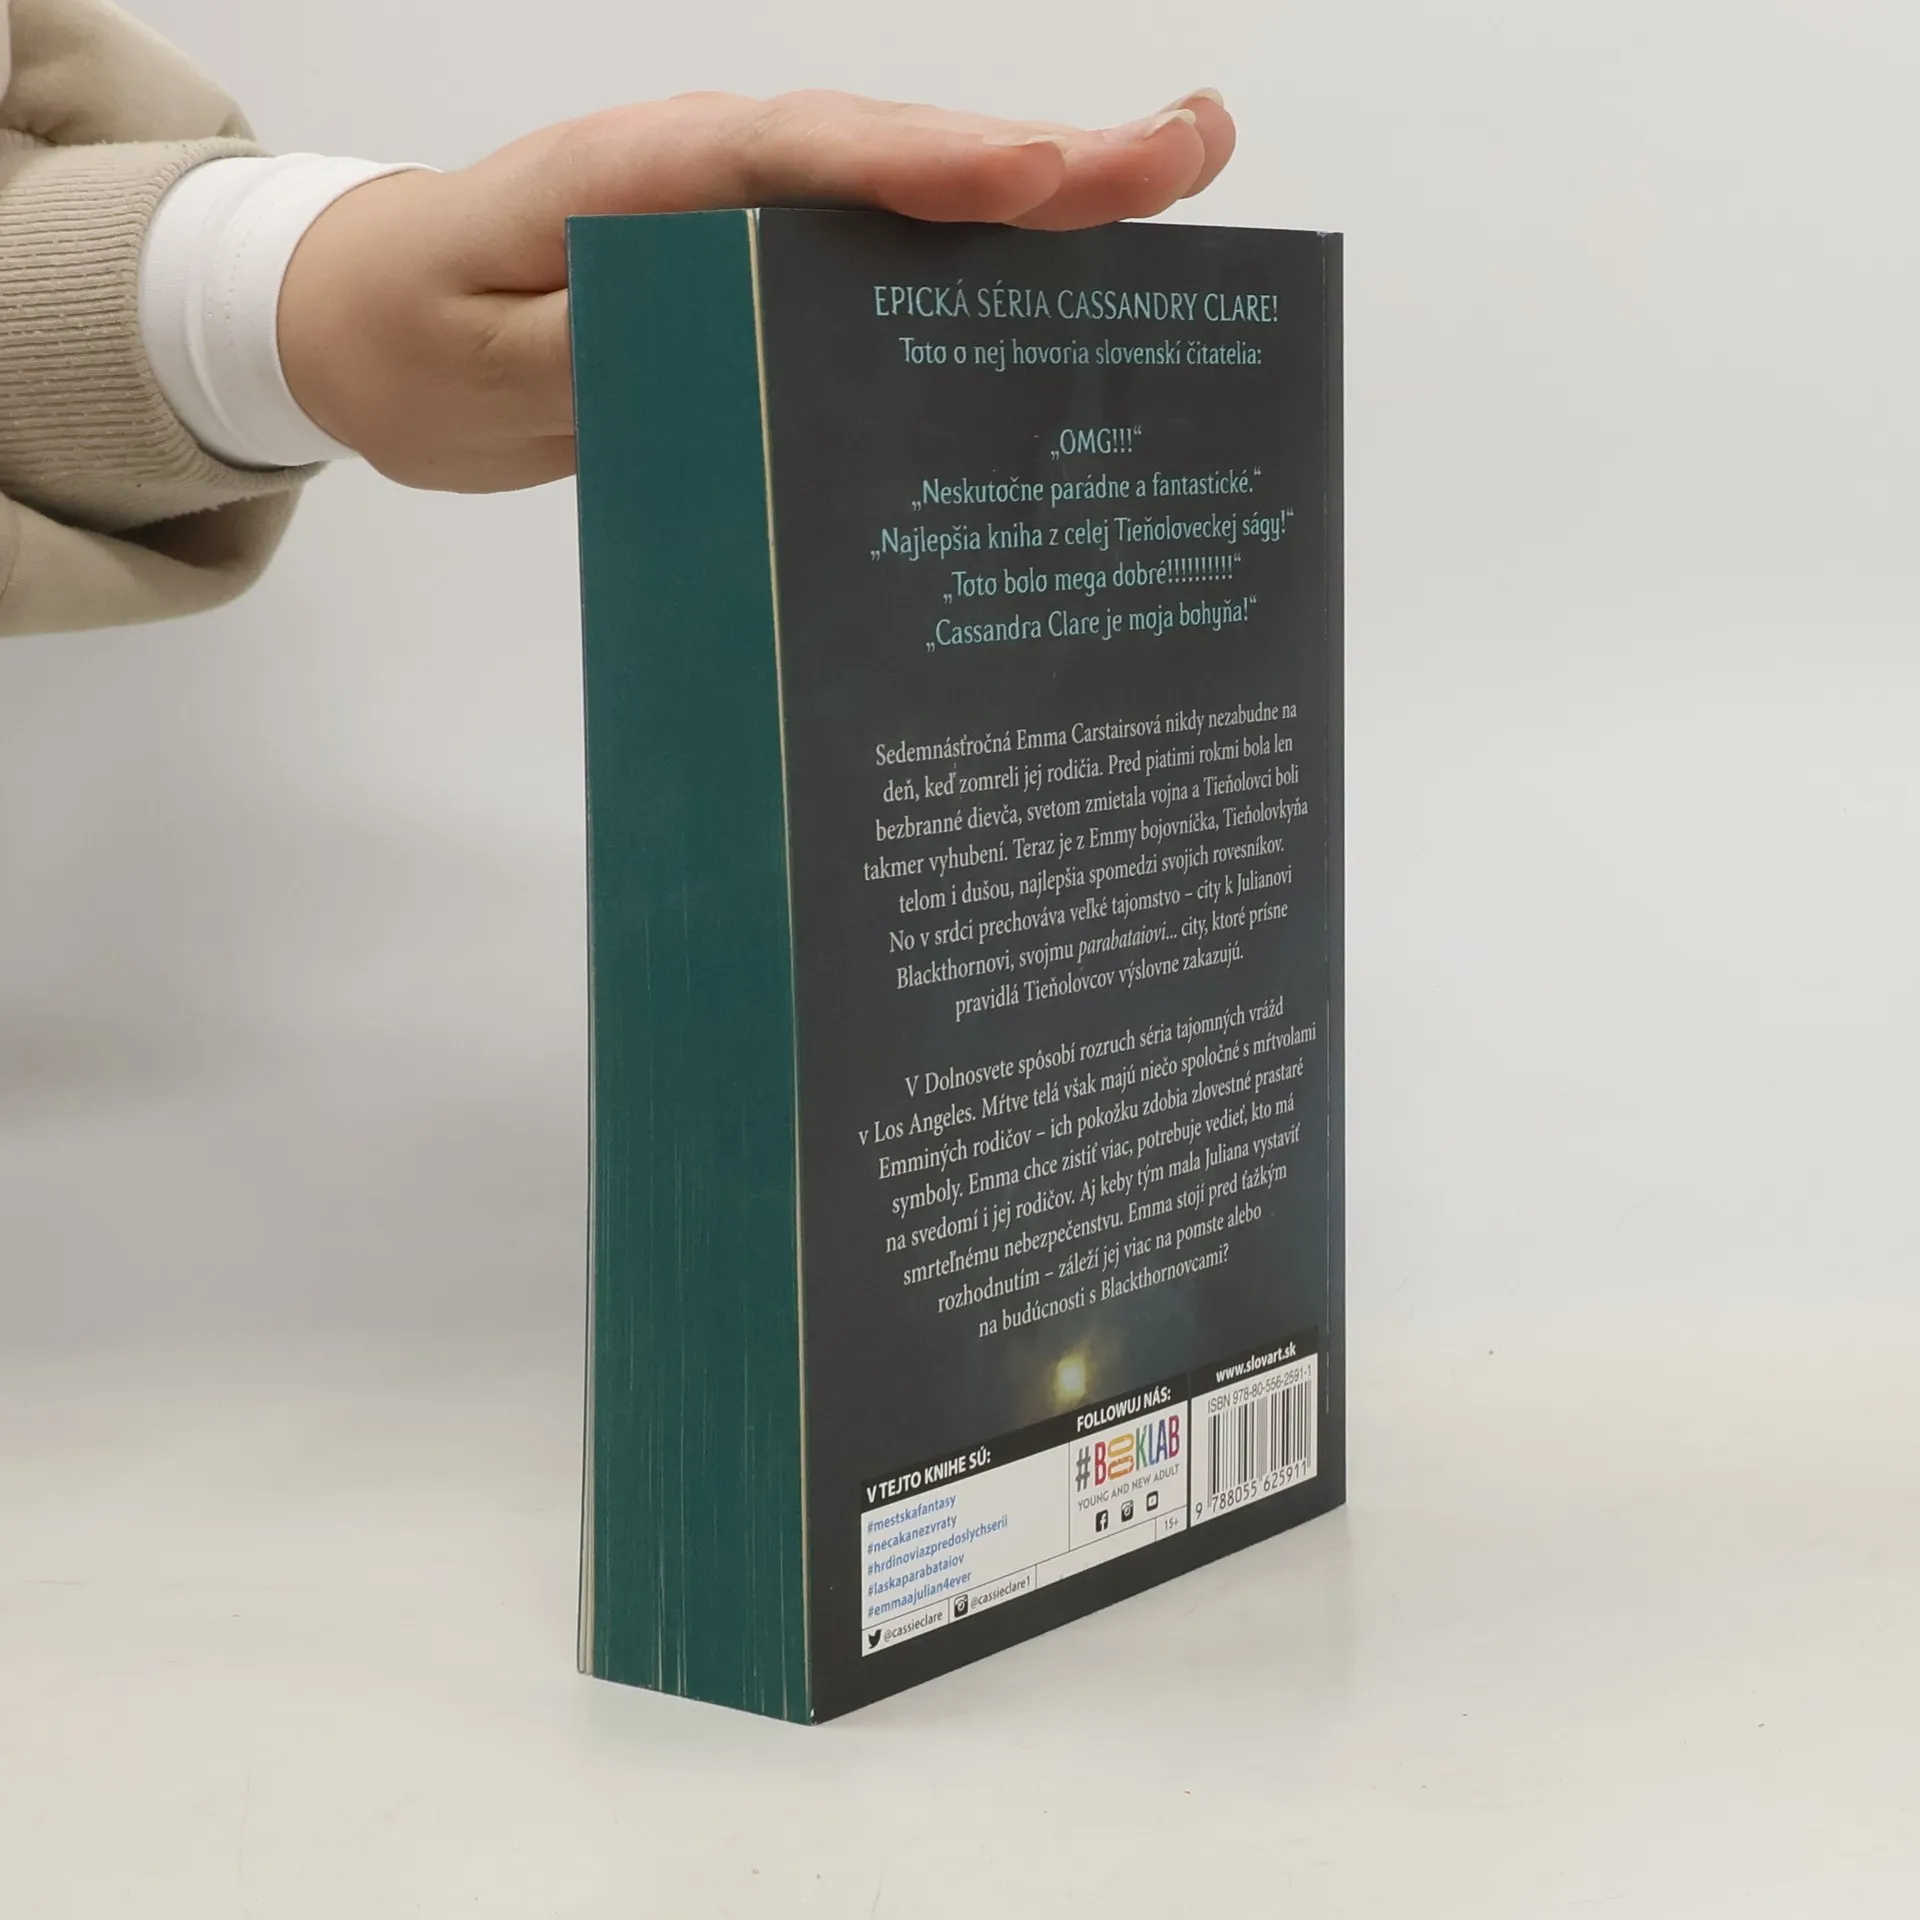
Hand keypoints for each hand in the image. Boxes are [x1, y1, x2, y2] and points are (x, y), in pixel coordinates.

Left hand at [277, 89, 1235, 491]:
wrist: (381, 333)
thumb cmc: (418, 337)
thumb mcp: (481, 368)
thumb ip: (602, 356)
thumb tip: (735, 358)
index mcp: (647, 180)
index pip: (809, 160)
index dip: (934, 167)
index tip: (1049, 176)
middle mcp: (722, 186)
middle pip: (899, 164)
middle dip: (1045, 165)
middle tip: (1191, 156)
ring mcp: (753, 231)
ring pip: (913, 209)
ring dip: (1043, 205)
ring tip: (1177, 190)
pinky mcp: (767, 285)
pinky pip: (888, 271)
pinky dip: (982, 273)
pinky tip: (1070, 296)